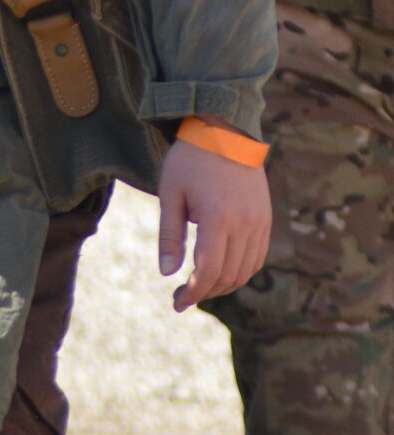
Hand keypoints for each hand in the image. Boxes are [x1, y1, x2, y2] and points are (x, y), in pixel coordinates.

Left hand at [156, 139, 271, 311]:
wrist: (225, 131)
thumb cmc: (190, 160)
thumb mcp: (171, 195)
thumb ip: (170, 236)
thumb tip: (168, 274)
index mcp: (218, 218)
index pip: (208, 271)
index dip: (192, 293)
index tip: (177, 303)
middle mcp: (244, 224)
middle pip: (228, 276)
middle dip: (204, 293)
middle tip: (182, 297)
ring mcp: (260, 222)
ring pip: (245, 271)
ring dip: (223, 285)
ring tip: (199, 286)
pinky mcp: (266, 219)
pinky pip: (257, 257)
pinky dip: (240, 271)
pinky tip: (220, 271)